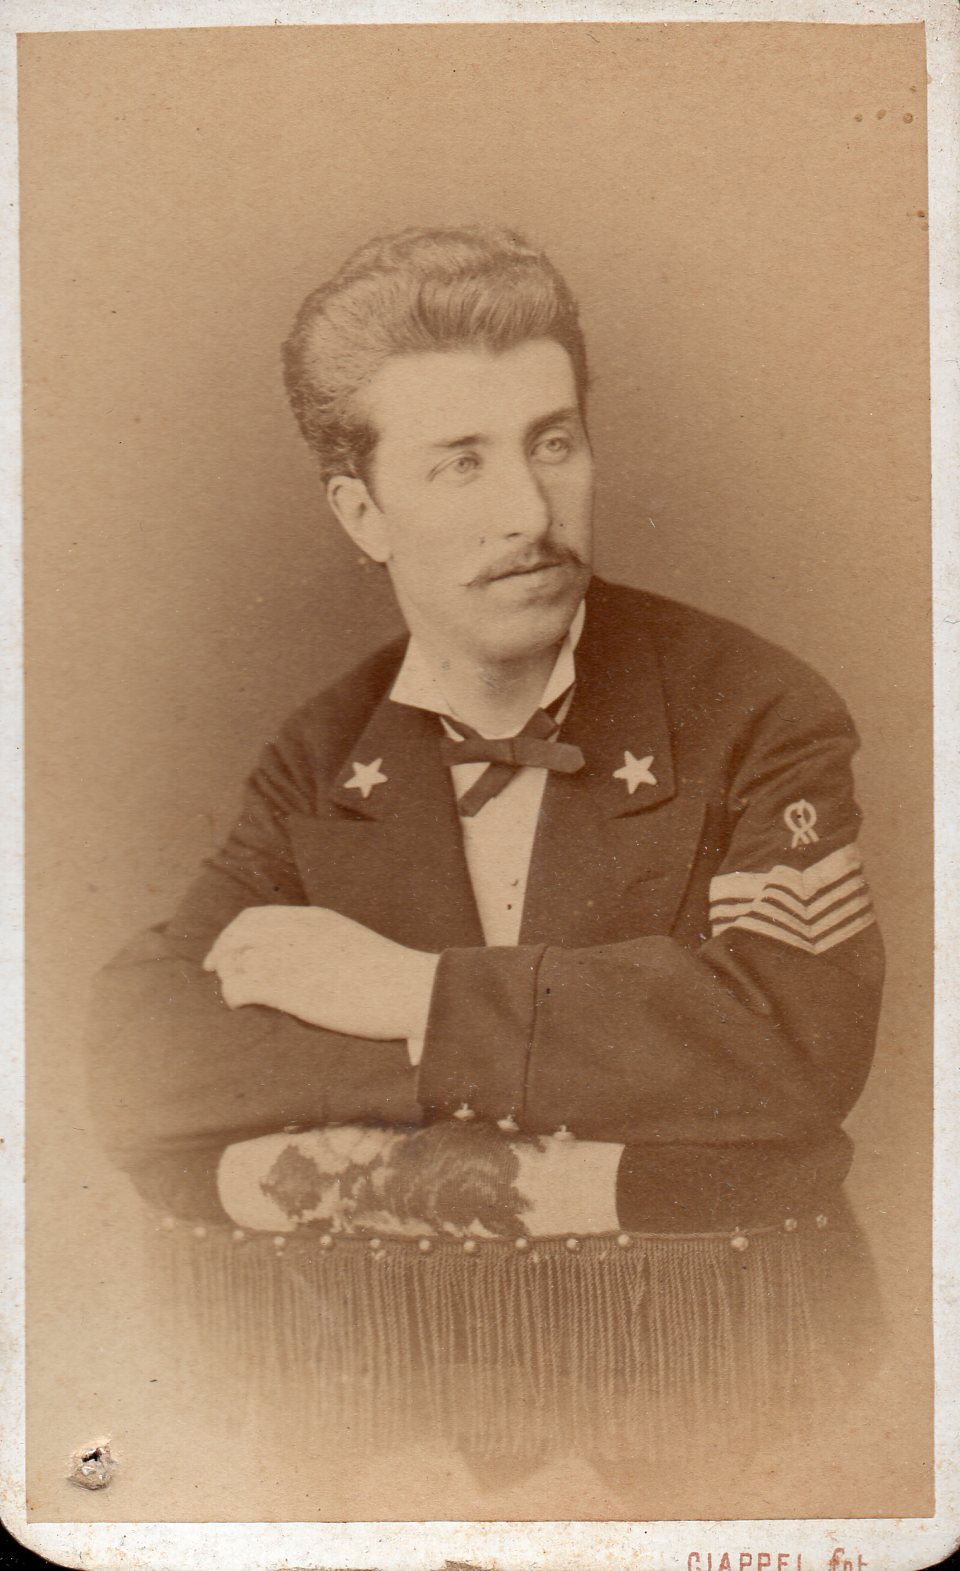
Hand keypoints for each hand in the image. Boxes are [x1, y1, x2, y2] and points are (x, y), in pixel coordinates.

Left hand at [202, 905, 438, 1040]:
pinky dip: (234, 995)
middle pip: (239, 935)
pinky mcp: (292, 988)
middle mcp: (297, 932)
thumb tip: (306, 957)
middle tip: (217, 971)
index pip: (255, 917)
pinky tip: (242, 1004)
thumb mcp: (350, 941)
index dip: (232, 934)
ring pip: (237, 960)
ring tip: (237, 994)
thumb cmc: (388, 975)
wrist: (410, 989)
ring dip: (229, 977)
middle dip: (222, 953)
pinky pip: (243, 986)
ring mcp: (293, 958)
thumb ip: (322, 942)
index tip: (224, 951)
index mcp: (312, 919)